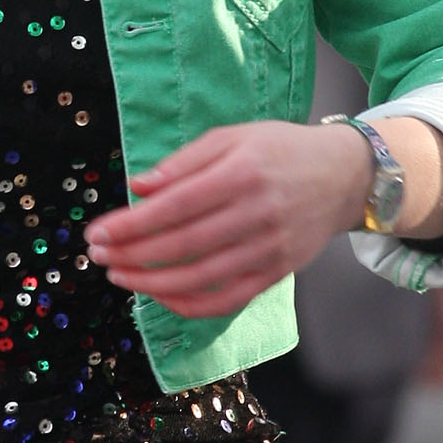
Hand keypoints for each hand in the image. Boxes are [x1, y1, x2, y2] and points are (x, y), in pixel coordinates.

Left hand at [86, 121, 371, 318]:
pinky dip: (190, 305)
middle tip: (97, 256)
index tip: (97, 233)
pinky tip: (161, 297)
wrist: (345, 176)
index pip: (175, 205)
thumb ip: (184, 162)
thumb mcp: (233, 137)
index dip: (131, 224)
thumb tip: (138, 187)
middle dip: (132, 254)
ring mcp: (269, 248)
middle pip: (183, 244)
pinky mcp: (277, 272)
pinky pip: (228, 299)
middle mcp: (257, 213)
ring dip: (152, 283)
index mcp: (242, 172)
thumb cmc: (281, 150)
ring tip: (119, 276)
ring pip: (201, 277)